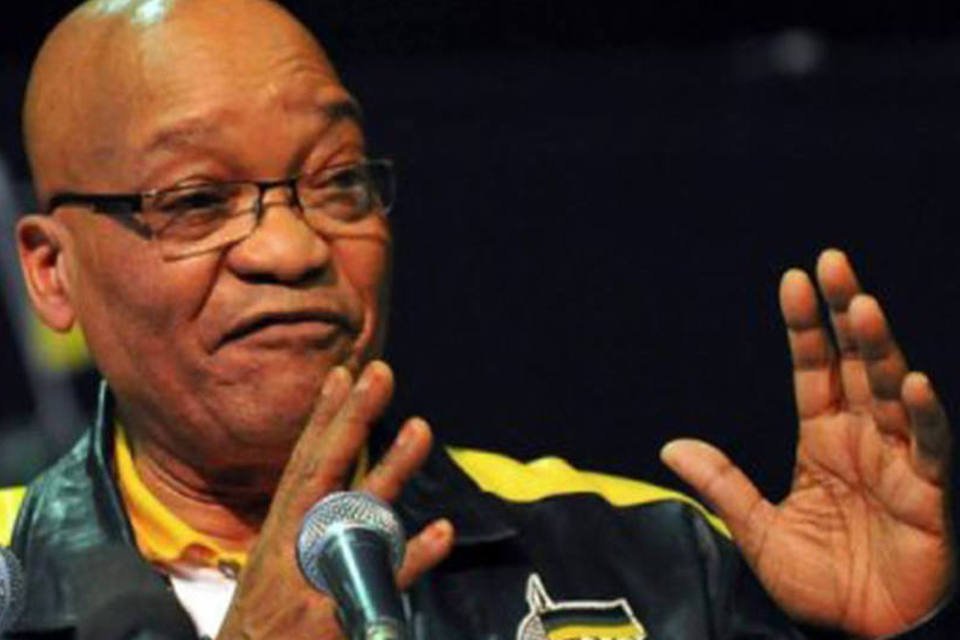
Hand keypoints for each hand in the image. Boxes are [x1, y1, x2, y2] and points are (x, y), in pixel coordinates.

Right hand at [217, 361, 454, 638]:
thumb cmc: (261, 627)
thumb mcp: (272, 571)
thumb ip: (307, 534)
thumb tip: (342, 497)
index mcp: (281, 533)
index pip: (304, 465)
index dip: (323, 418)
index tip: (343, 373)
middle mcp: (293, 547)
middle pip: (324, 472)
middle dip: (351, 419)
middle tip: (379, 372)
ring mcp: (313, 578)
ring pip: (359, 514)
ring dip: (390, 468)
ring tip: (421, 428)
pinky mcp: (333, 618)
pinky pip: (382, 582)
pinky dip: (414, 556)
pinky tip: (442, 531)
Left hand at [660, 249, 953, 636]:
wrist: (862, 636)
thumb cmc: (820, 584)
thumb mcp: (757, 530)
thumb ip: (722, 484)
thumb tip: (670, 443)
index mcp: (821, 440)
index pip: (813, 369)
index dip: (805, 326)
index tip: (793, 278)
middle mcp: (862, 439)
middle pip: (855, 362)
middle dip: (845, 312)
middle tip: (833, 262)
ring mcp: (897, 461)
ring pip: (891, 391)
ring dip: (880, 348)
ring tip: (863, 306)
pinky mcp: (928, 493)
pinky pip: (930, 447)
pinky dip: (925, 416)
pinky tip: (914, 384)